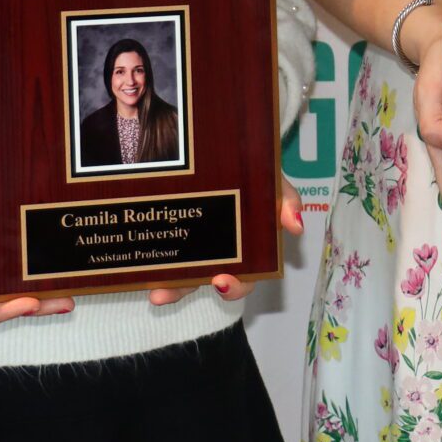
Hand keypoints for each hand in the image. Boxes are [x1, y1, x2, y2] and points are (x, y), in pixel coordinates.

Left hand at [146, 172, 303, 306]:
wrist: (221, 147)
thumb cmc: (251, 171)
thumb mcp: (272, 181)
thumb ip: (286, 200)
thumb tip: (296, 227)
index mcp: (247, 248)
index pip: (246, 277)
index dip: (237, 286)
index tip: (222, 283)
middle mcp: (221, 254)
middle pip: (215, 283)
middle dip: (201, 290)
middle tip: (201, 285)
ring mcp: (194, 248)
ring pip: (184, 277)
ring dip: (173, 290)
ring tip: (159, 294)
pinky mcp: (171, 237)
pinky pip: (162, 259)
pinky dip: (154, 270)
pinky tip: (145, 276)